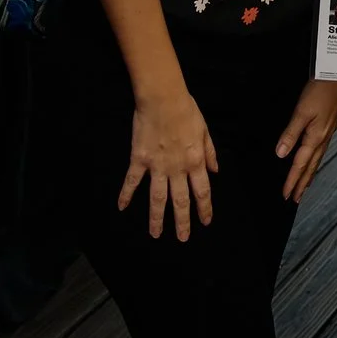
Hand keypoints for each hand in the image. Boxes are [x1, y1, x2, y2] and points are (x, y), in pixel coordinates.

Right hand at [120, 89, 219, 239]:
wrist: (163, 98)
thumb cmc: (187, 111)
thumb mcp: (205, 131)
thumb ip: (210, 153)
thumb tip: (215, 171)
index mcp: (195, 161)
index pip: (202, 192)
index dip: (204, 209)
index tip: (205, 223)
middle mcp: (177, 168)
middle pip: (180, 201)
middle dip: (182, 222)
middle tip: (182, 239)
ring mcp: (157, 166)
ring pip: (157, 198)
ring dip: (156, 218)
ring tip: (155, 234)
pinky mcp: (139, 159)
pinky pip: (132, 181)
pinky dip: (126, 195)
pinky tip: (121, 207)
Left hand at [275, 79, 336, 201]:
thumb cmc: (321, 91)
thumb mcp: (301, 111)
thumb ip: (290, 133)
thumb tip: (281, 153)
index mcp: (315, 137)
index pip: (300, 164)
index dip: (292, 181)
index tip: (286, 194)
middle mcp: (322, 138)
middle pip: (311, 167)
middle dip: (302, 184)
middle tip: (295, 199)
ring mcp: (327, 133)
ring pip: (317, 161)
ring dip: (309, 175)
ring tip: (304, 187)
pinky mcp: (329, 127)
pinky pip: (320, 152)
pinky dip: (315, 162)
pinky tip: (313, 161)